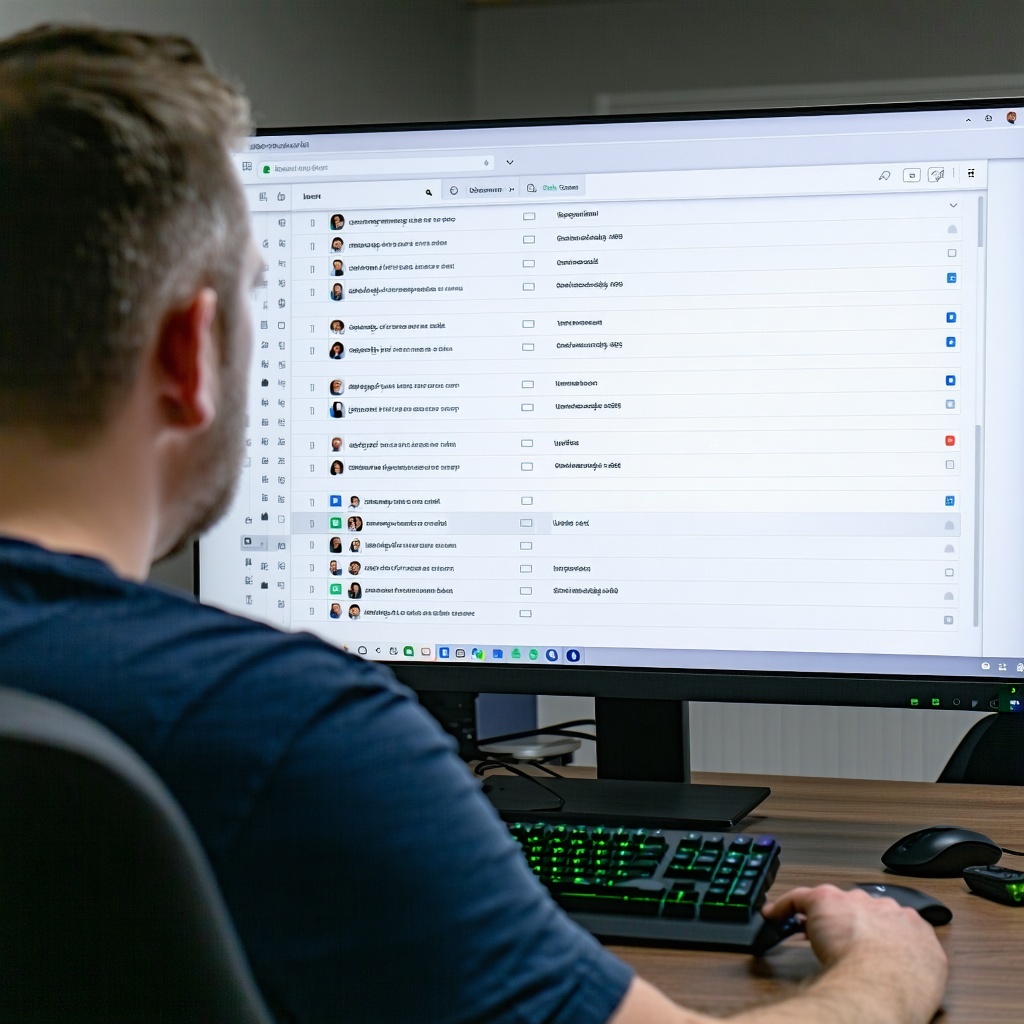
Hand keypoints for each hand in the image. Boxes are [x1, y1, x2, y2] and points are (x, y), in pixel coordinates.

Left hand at [762, 884, 946, 1021]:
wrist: (883, 985)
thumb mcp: (925, 984)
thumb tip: (900, 984)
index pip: (893, 923)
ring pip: (833, 903)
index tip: (864, 945)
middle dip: (850, 924)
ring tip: (806, 931)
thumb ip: (915, 974)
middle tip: (836, 943)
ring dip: (822, 917)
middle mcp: (887, 908)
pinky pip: (799, 898)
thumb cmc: (903, 993)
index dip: (874, 935)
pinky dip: (785, 905)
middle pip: (863, 909)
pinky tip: (774, 914)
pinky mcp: (826, 900)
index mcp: (917, 929)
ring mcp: (856, 902)